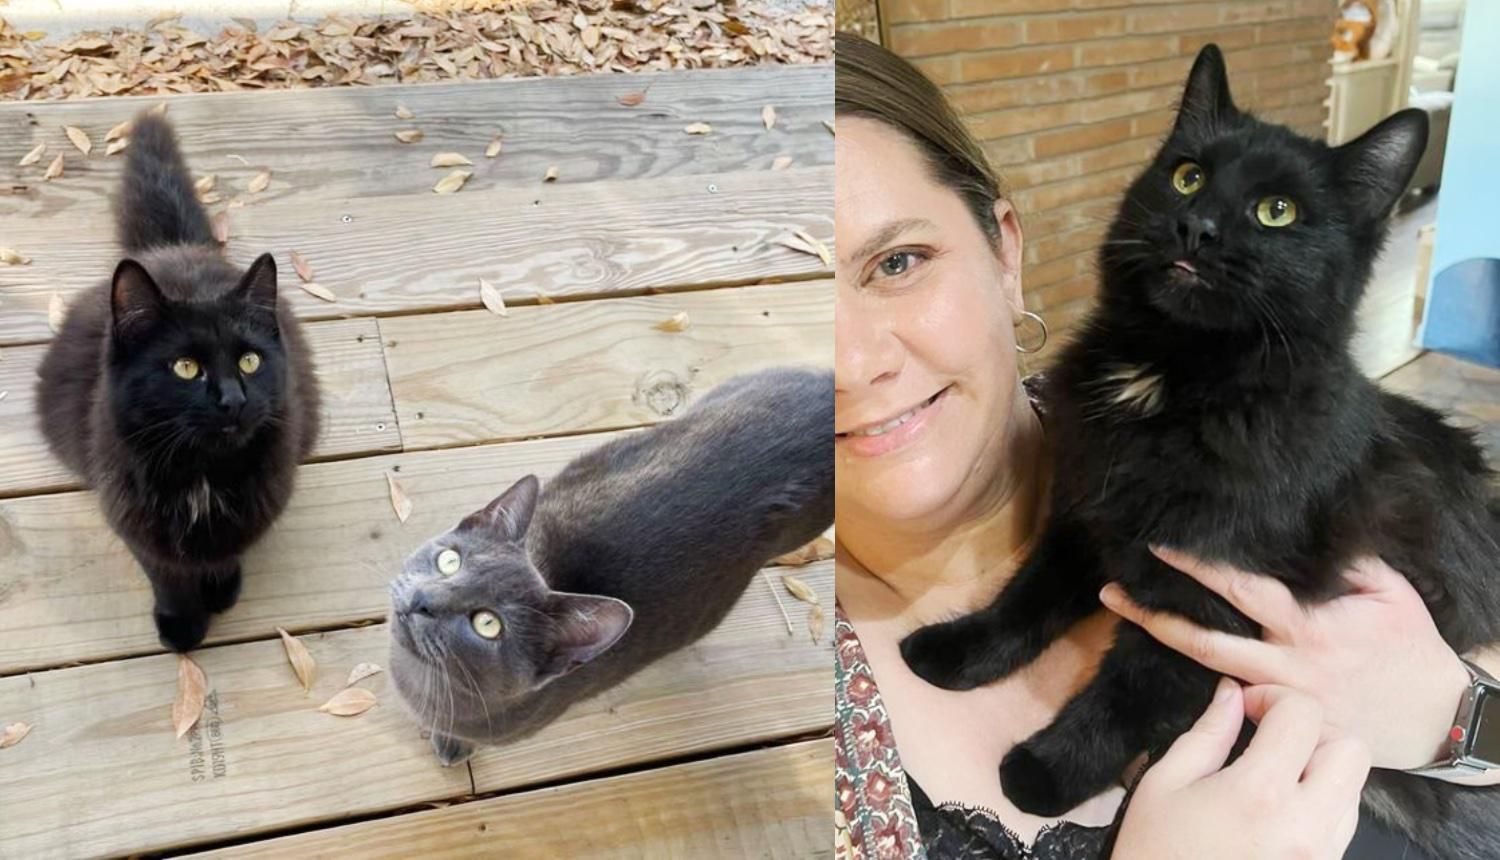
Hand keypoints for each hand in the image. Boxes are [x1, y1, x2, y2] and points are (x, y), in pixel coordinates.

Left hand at [1100, 548, 1467, 769]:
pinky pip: (1230, 707)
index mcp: (1308, 626)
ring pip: (1207, 674)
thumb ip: (1348, 562)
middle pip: (1203, 641)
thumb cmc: (1411, 650)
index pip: (1241, 590)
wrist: (1434, 721)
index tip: (1159, 546)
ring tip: (1120, 617)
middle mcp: (1285, 666)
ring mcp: (1278, 701)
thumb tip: (1310, 531)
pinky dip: (1198, 685)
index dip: (1197, 568)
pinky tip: (1162, 663)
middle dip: (1152, 615)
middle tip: (1111, 591)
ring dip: (1162, 645)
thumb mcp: (1392, 593)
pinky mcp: (1279, 728)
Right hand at [1112, 679, 1368, 859]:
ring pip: (1353, 788)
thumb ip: (1206, 734)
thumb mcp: (1164, 784)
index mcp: (1259, 792)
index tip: (1247, 708)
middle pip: (1351, 749)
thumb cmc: (1154, 853)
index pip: (1303, 715)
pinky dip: (1320, 805)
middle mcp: (1304, 825)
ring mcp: (1320, 856)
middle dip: (1314, 731)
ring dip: (1321, 770)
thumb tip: (1231, 694)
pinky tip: (1277, 811)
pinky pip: (1342, 825)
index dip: (1274, 697)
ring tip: (1273, 776)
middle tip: (1273, 737)